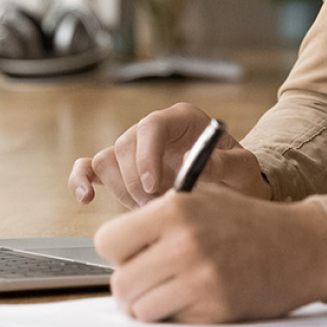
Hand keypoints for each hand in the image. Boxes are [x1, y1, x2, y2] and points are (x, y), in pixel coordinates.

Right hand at [68, 102, 270, 208]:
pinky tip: (86, 197)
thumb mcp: (243, 169)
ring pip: (108, 160)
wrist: (231, 190)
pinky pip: (90, 167)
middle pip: (126, 145)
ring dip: (122, 189)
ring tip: (148, 207)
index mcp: (182, 119)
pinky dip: (82, 179)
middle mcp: (153, 130)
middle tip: (157, 206)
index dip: (147, 156)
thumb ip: (226, 164)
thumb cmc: (237, 175)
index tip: (155, 187)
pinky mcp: (121, 169)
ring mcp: (134, 149)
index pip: (153, 126)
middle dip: (137, 182)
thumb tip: (195, 163)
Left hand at [93, 185, 326, 322]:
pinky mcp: (214, 310)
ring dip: (151, 305)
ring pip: (140, 309)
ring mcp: (199, 280)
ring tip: (173, 290)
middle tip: (151, 279)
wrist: (301, 246)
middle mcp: (183, 244)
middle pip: (119, 283)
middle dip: (132, 285)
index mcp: (174, 210)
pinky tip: (199, 298)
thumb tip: (116, 244)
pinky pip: (172, 322)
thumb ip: (159, 215)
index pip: (107, 242)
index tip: (133, 254)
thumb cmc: (248, 222)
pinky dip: (179, 316)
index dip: (118, 251)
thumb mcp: (202, 197)